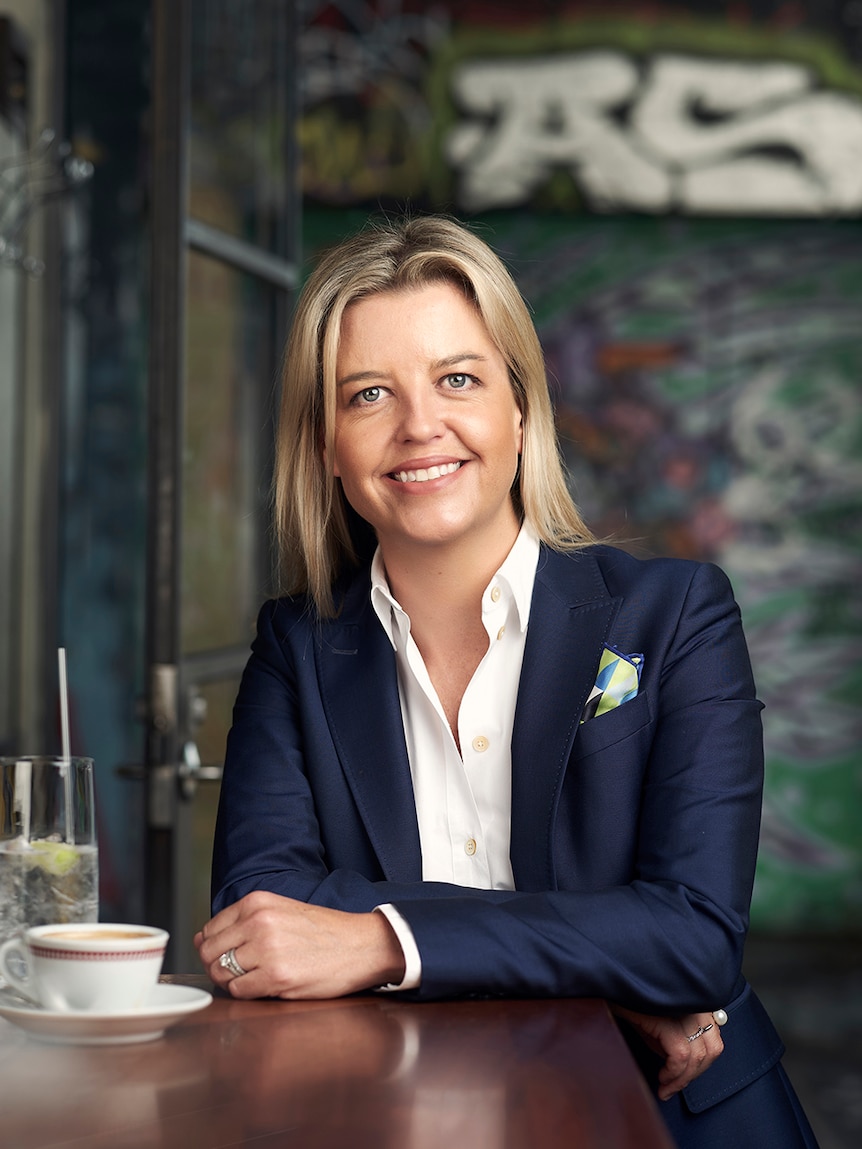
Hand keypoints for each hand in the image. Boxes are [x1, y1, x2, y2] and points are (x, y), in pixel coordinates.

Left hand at [194, 890, 405, 998]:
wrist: (361, 944)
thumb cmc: (324, 931)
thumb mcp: (282, 910)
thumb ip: (243, 922)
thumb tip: (201, 940)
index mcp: (257, 903)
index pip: (210, 930)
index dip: (213, 948)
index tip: (228, 955)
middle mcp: (258, 923)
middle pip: (210, 953)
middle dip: (218, 966)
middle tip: (241, 971)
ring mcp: (267, 950)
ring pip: (221, 974)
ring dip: (233, 981)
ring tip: (257, 977)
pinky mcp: (277, 977)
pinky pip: (240, 991)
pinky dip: (248, 993)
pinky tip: (267, 985)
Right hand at [611, 1006, 723, 1100]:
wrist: (610, 985)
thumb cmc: (631, 1001)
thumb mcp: (658, 1024)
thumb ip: (675, 1041)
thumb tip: (681, 1069)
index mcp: (695, 1003)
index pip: (714, 1042)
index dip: (701, 1066)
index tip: (683, 1079)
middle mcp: (694, 1004)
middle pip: (711, 1050)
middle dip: (692, 1076)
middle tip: (672, 1088)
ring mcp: (683, 1009)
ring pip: (697, 1056)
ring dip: (681, 1080)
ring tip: (665, 1086)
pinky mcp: (667, 1018)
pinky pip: (680, 1055)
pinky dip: (673, 1073)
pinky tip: (662, 1077)